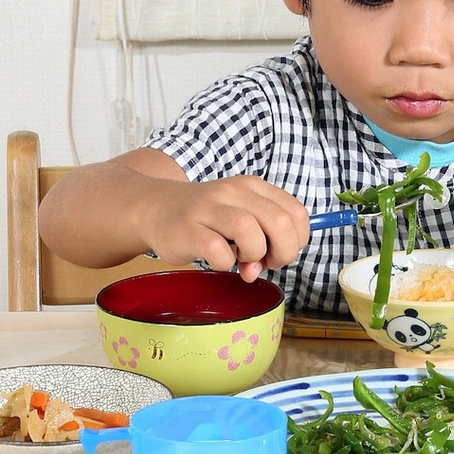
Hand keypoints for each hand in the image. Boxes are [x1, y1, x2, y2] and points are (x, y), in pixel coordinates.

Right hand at [139, 175, 310, 280]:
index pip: (296, 213)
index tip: (279, 251)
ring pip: (251, 232)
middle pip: (280, 223)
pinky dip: (225, 264)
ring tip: (242, 260)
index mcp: (253, 187)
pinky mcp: (189, 229)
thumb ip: (264, 239)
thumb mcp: (242, 216)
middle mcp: (234, 192)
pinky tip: (218, 260)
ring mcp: (210, 208)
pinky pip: (219, 252)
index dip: (296, 240)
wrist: (157, 209)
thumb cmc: (206, 219)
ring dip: (254, 255)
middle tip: (265, 262)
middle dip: (282, 252)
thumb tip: (266, 266)